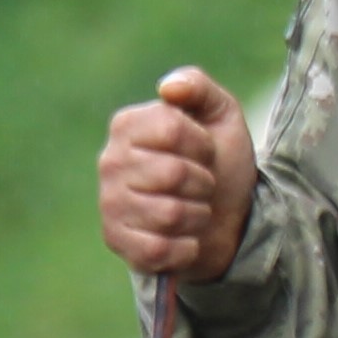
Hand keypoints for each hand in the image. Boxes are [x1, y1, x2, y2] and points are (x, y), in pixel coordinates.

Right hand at [102, 69, 256, 279]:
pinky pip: (158, 250)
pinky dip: (185, 248)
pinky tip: (184, 238)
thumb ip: (199, 87)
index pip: (172, 129)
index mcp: (128, 125)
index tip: (204, 152)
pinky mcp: (117, 241)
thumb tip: (169, 88)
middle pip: (173, 173)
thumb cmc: (219, 163)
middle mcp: (109, 162)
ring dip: (198, 216)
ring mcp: (110, 203)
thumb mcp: (221, 116)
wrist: (228, 217)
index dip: (202, 145)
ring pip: (170, 214)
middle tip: (201, 185)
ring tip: (194, 210)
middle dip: (203, 183)